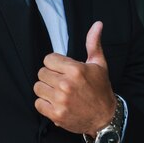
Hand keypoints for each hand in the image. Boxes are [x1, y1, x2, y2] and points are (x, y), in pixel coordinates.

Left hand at [33, 21, 116, 135]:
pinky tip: (55, 103)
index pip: (48, 59)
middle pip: (41, 73)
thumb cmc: (101, 89)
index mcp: (75, 70)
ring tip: (57, 92)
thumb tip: (97, 24)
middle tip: (60, 82)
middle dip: (50, 76)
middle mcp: (66, 84)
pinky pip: (38, 104)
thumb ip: (93, 43)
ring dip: (45, 90)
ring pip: (38, 87)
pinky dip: (44, 104)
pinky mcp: (56, 115)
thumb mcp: (99, 64)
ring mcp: (60, 100)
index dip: (55, 64)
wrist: (105, 118)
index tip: (62, 70)